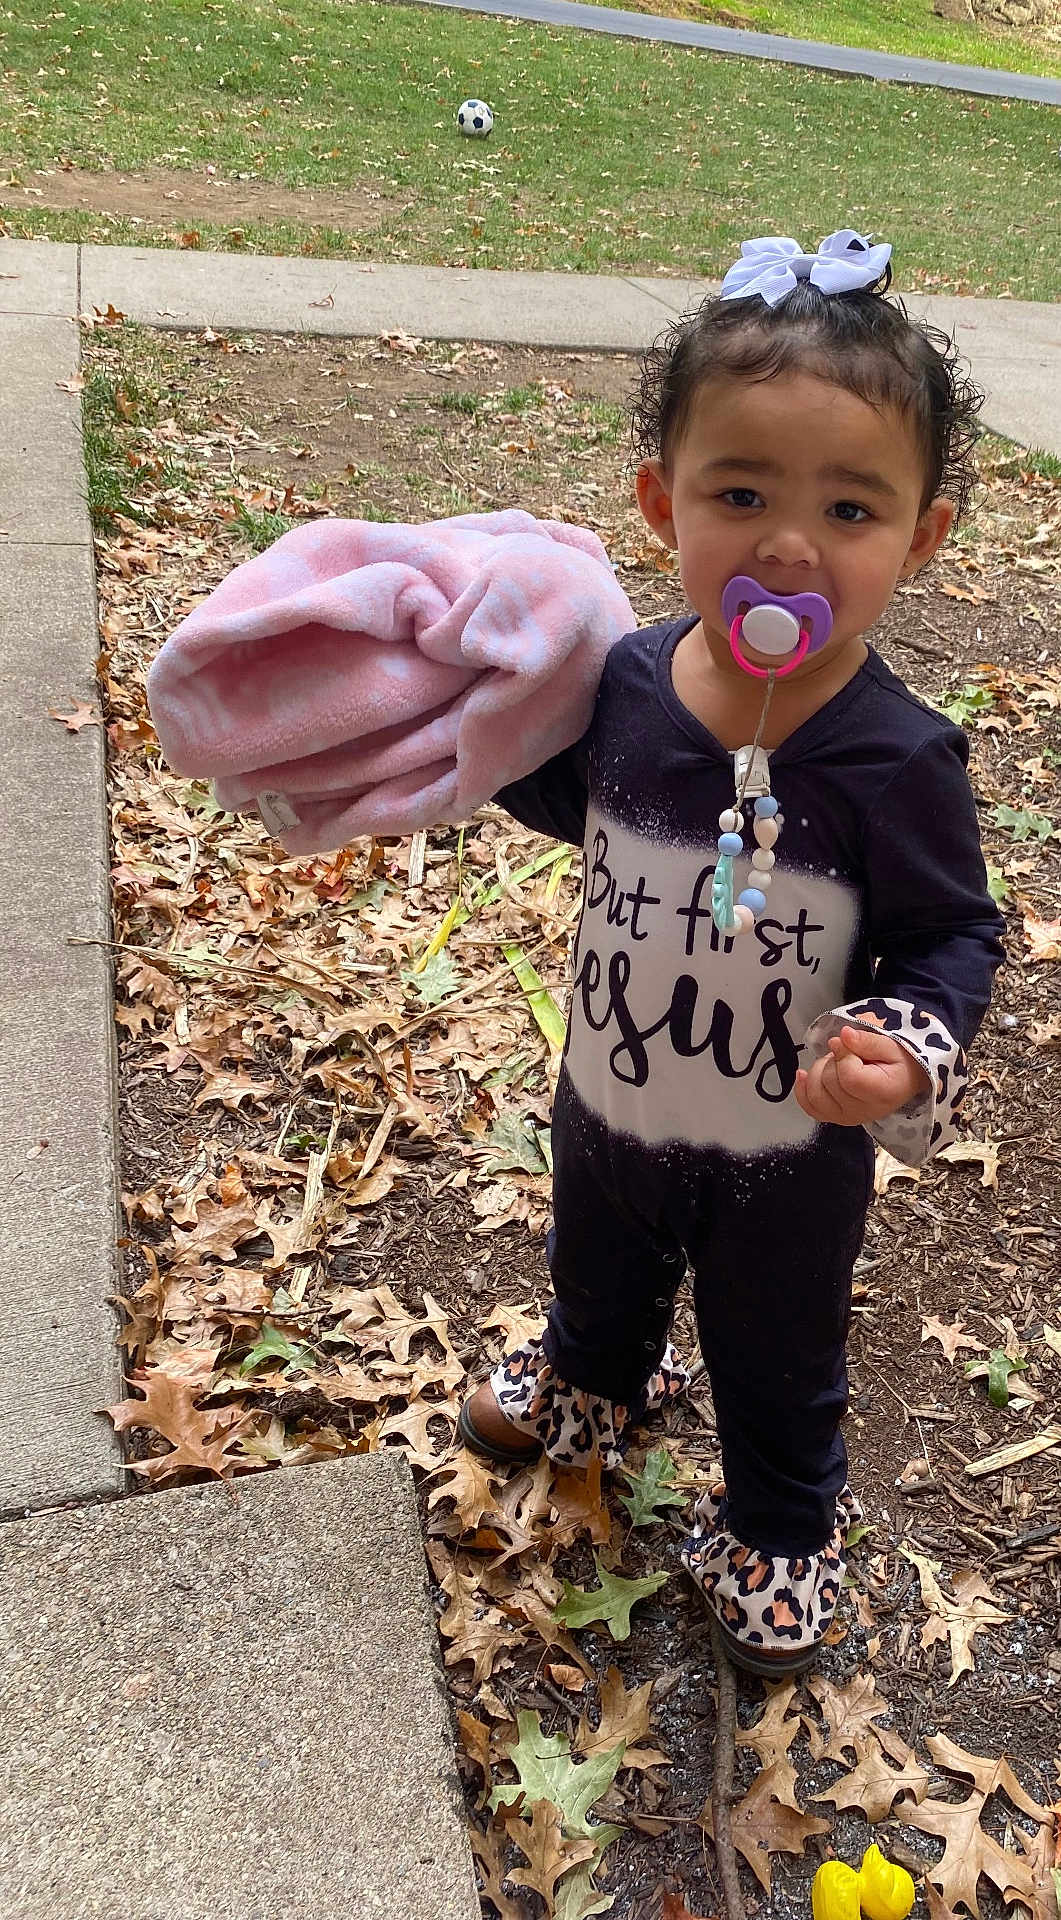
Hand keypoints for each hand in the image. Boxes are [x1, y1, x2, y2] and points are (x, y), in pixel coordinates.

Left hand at [795, 1024, 928, 1127]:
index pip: (849, 1077)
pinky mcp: (835, 1117)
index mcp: (882, 1093)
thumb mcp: (892, 1045)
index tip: (848, 1042)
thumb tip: (844, 1035)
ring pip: (815, 1094)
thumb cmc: (899, 1063)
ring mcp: (848, 1117)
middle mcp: (863, 1111)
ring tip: (837, 1064)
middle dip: (833, 1060)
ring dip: (819, 1072)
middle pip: (829, 1083)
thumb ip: (867, 1041)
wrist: (904, 1082)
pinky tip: (803, 1074)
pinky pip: (809, 1107)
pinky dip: (802, 1089)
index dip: (843, 1054)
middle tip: (848, 1053)